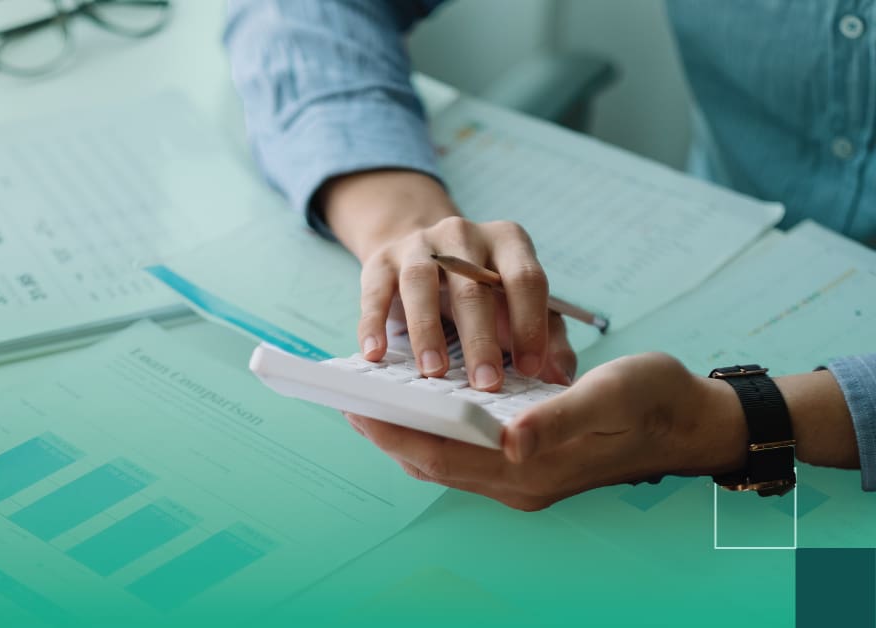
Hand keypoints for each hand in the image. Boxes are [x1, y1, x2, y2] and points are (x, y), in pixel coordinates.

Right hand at [321, 170, 574, 388]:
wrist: (425, 256)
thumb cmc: (484, 292)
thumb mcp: (519, 306)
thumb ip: (548, 339)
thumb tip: (562, 381)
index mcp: (508, 242)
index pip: (525, 278)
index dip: (529, 324)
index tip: (528, 370)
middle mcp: (464, 234)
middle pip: (473, 285)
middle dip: (481, 339)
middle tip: (485, 385)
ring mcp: (419, 244)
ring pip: (421, 282)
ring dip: (428, 330)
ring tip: (434, 372)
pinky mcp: (381, 260)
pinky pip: (375, 291)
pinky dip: (374, 323)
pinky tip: (376, 354)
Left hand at [346, 353, 749, 509]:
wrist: (692, 420)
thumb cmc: (652, 401)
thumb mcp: (606, 397)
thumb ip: (555, 420)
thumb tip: (511, 440)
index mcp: (531, 469)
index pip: (439, 455)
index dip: (391, 431)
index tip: (351, 404)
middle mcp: (519, 481)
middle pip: (432, 460)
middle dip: (386, 431)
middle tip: (347, 397)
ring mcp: (524, 475)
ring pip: (446, 458)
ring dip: (408, 432)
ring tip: (374, 399)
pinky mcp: (530, 460)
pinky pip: (467, 451)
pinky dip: (439, 429)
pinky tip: (427, 402)